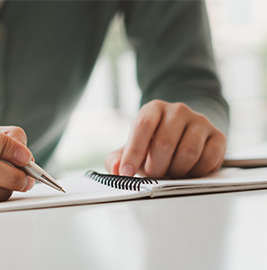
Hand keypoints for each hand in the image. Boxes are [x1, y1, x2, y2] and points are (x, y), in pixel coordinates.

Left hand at [104, 100, 226, 178]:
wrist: (182, 137)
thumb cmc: (153, 145)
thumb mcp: (131, 149)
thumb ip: (117, 159)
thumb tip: (115, 168)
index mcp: (154, 109)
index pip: (143, 126)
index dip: (133, 152)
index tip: (127, 172)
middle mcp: (178, 110)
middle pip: (165, 143)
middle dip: (155, 167)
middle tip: (153, 174)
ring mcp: (200, 121)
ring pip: (188, 153)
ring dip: (175, 171)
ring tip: (170, 173)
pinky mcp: (218, 136)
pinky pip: (208, 159)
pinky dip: (195, 173)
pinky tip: (188, 172)